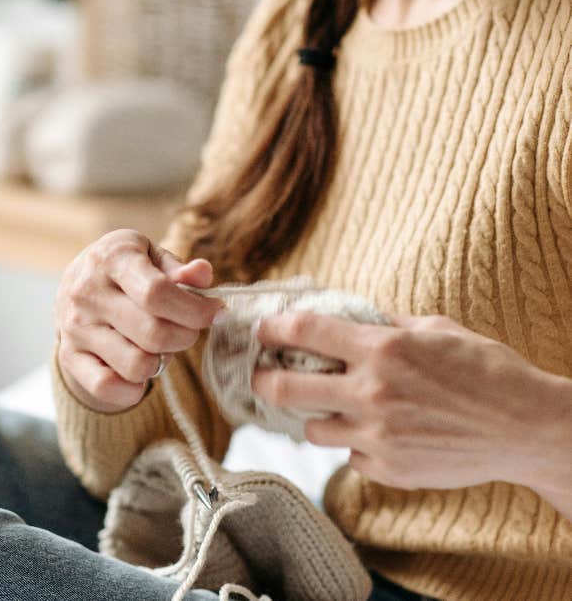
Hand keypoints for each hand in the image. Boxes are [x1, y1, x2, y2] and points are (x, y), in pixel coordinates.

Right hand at [55, 229, 224, 413]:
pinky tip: (142, 369)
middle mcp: (87, 292)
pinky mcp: (69, 356)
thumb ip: (179, 268)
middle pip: (153, 333)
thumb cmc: (126, 268)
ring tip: (161, 346)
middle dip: (185, 336)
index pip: (157, 293)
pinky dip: (132, 388)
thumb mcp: (152, 256)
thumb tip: (203, 275)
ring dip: (161, 361)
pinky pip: (106, 387)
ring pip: (136, 364)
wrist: (76, 283)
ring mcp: (75, 327)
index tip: (216, 313)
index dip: (195, 310)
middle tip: (189, 329)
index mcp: (112, 258)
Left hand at [250, 309, 564, 490]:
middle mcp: (372, 393)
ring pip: (313, 429)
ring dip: (314, 416)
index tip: (261, 328)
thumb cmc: (484, 369)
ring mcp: (378, 437)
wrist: (526, 428)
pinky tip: (375, 433)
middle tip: (260, 375)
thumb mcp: (434, 328)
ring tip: (330, 407)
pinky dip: (355, 445)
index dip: (273, 327)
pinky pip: (350, 457)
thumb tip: (347, 316)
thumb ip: (385, 323)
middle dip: (263, 379)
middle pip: (286, 388)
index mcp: (382, 349)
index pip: (305, 331)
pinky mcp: (390, 470)